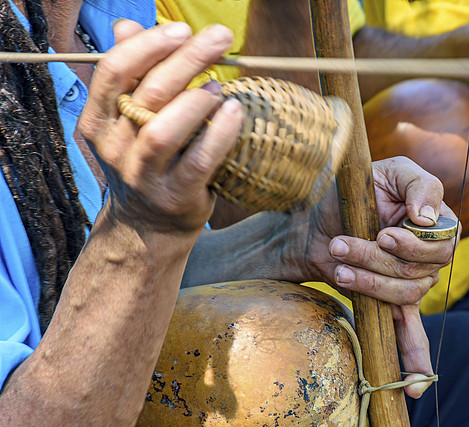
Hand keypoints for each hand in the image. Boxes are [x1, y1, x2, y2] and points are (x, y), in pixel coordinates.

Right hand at [79, 21, 243, 234]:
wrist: (149, 224)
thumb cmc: (148, 159)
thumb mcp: (131, 118)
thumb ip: (133, 75)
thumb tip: (127, 26)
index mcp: (98, 121)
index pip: (114, 71)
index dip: (148, 45)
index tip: (181, 28)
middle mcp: (114, 148)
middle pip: (147, 94)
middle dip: (186, 59)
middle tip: (219, 38)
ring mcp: (143, 176)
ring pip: (163, 131)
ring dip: (197, 101)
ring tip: (220, 85)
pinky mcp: (175, 197)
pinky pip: (199, 161)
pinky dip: (220, 134)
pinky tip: (236, 113)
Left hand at [304, 156, 459, 397]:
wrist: (312, 220)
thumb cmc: (352, 189)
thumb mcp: (388, 172)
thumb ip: (420, 185)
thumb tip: (430, 219)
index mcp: (436, 223)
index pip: (444, 243)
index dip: (414, 244)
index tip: (382, 232)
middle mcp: (429, 256)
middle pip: (420, 272)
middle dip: (377, 259)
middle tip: (342, 244)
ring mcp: (410, 283)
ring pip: (404, 295)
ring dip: (368, 283)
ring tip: (339, 266)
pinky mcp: (388, 304)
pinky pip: (409, 336)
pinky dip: (414, 361)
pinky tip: (413, 387)